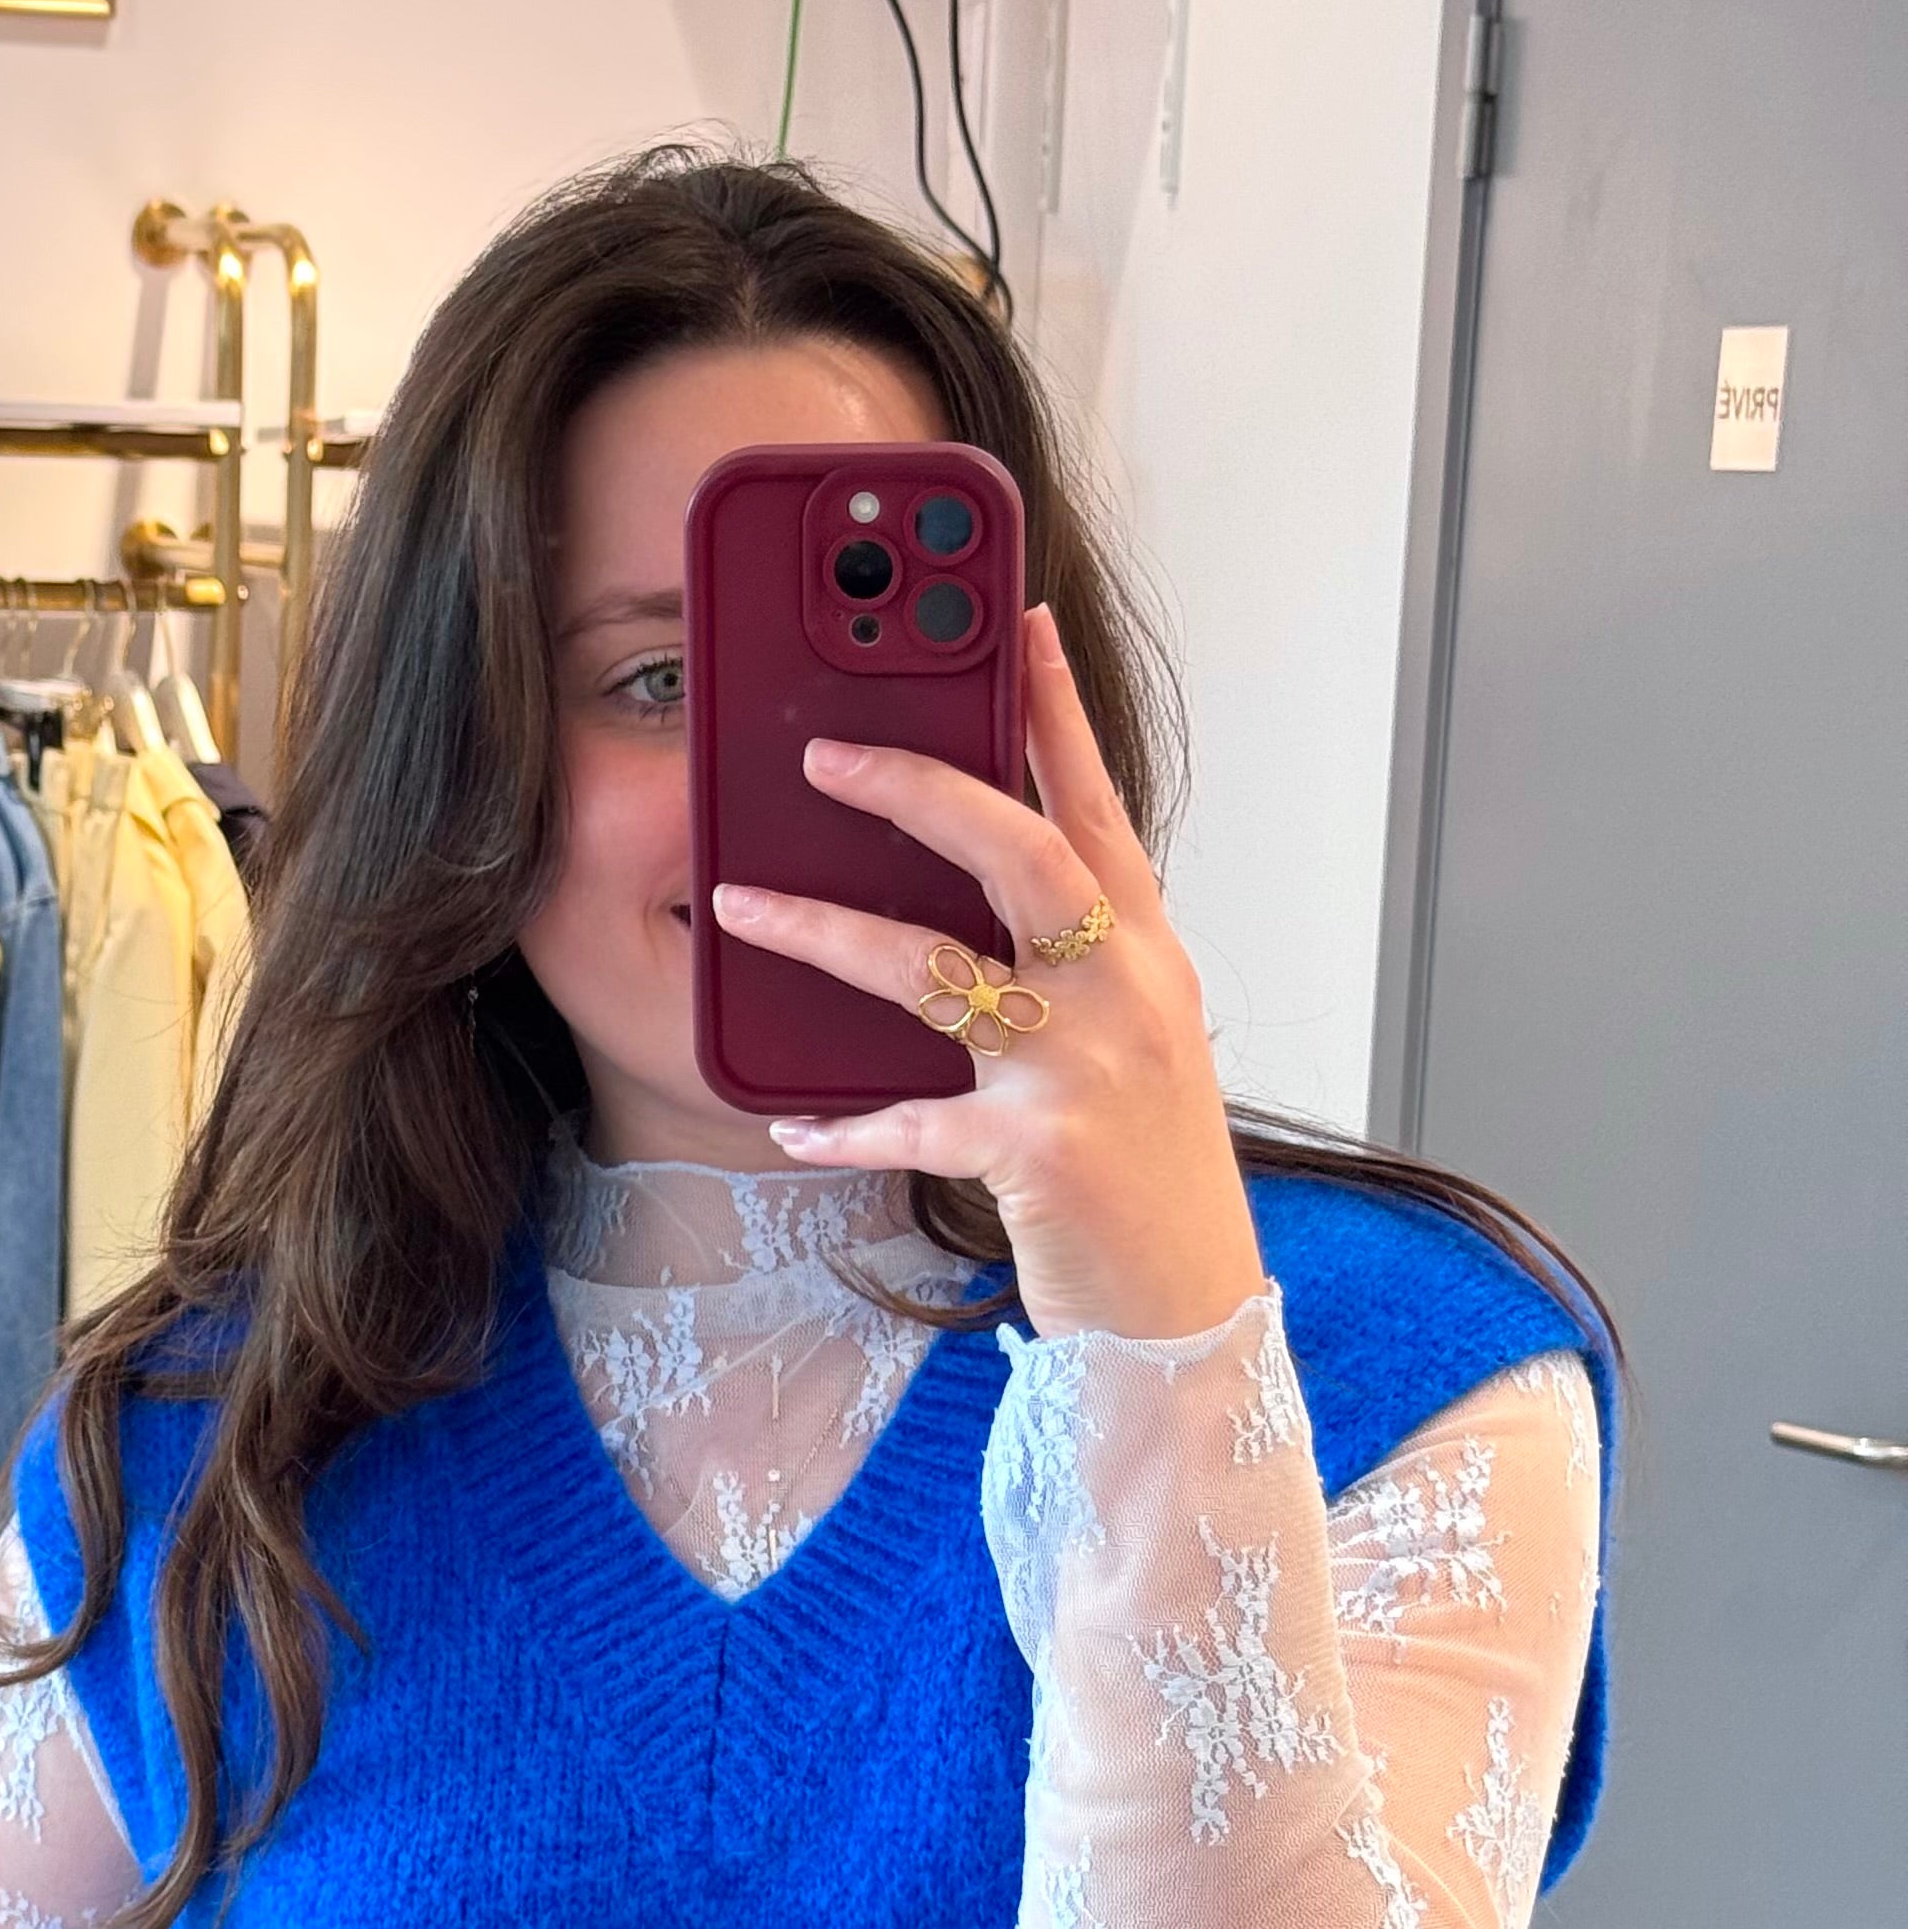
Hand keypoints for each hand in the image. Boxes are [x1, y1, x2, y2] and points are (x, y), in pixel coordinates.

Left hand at [708, 602, 1263, 1342]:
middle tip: (824, 754)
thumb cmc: (1145, 1166)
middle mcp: (1121, 987)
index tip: (1014, 620)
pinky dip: (842, 1123)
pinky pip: (910, 1118)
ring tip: (742, 906)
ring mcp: (1081, 1065)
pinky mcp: (1036, 1149)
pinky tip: (788, 1124)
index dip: (1054, 708)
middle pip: (1014, 849)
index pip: (1094, 802)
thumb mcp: (1132, 1034)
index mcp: (1141, 948)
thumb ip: (1072, 953)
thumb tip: (983, 877)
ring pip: (934, 969)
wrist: (1185, 1308)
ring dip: (825, 932)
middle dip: (915, 787)